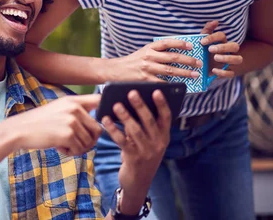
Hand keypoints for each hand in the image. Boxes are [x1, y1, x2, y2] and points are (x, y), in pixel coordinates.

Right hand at [8, 95, 102, 155]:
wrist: (20, 129)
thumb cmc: (39, 122)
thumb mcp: (58, 109)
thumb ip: (77, 111)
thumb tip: (98, 125)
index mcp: (73, 100)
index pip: (100, 100)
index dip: (107, 110)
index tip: (105, 120)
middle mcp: (75, 108)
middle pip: (98, 129)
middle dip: (88, 141)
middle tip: (74, 143)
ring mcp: (72, 121)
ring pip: (89, 142)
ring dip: (78, 148)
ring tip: (63, 143)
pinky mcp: (68, 134)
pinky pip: (79, 149)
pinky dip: (70, 152)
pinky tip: (58, 146)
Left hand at [101, 90, 170, 213]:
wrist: (138, 182)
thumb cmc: (141, 154)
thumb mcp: (148, 140)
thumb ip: (144, 125)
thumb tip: (131, 102)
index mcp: (164, 136)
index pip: (166, 118)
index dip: (162, 104)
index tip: (156, 90)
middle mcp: (158, 143)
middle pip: (149, 121)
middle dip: (140, 106)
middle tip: (131, 92)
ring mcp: (146, 151)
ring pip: (135, 130)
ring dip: (125, 116)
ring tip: (116, 105)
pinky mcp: (133, 158)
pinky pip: (122, 140)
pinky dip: (113, 129)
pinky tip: (105, 120)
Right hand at [113, 40, 201, 81]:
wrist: (115, 70)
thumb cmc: (132, 62)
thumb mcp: (143, 52)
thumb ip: (157, 52)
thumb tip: (177, 54)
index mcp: (149, 47)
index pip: (167, 43)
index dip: (180, 43)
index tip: (192, 46)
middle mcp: (149, 56)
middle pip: (173, 57)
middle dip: (188, 60)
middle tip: (199, 63)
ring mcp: (147, 68)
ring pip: (170, 70)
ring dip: (185, 72)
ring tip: (195, 74)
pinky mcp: (145, 79)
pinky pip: (162, 82)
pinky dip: (172, 84)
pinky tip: (180, 85)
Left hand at [200, 20, 242, 77]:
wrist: (203, 66)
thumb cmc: (203, 50)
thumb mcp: (203, 41)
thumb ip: (207, 31)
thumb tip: (215, 21)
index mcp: (222, 42)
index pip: (222, 36)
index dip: (213, 37)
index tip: (202, 41)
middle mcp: (229, 51)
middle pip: (235, 46)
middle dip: (223, 47)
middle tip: (210, 49)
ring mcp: (230, 62)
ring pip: (238, 59)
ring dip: (227, 58)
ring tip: (215, 58)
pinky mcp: (229, 72)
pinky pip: (232, 73)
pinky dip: (224, 72)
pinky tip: (214, 70)